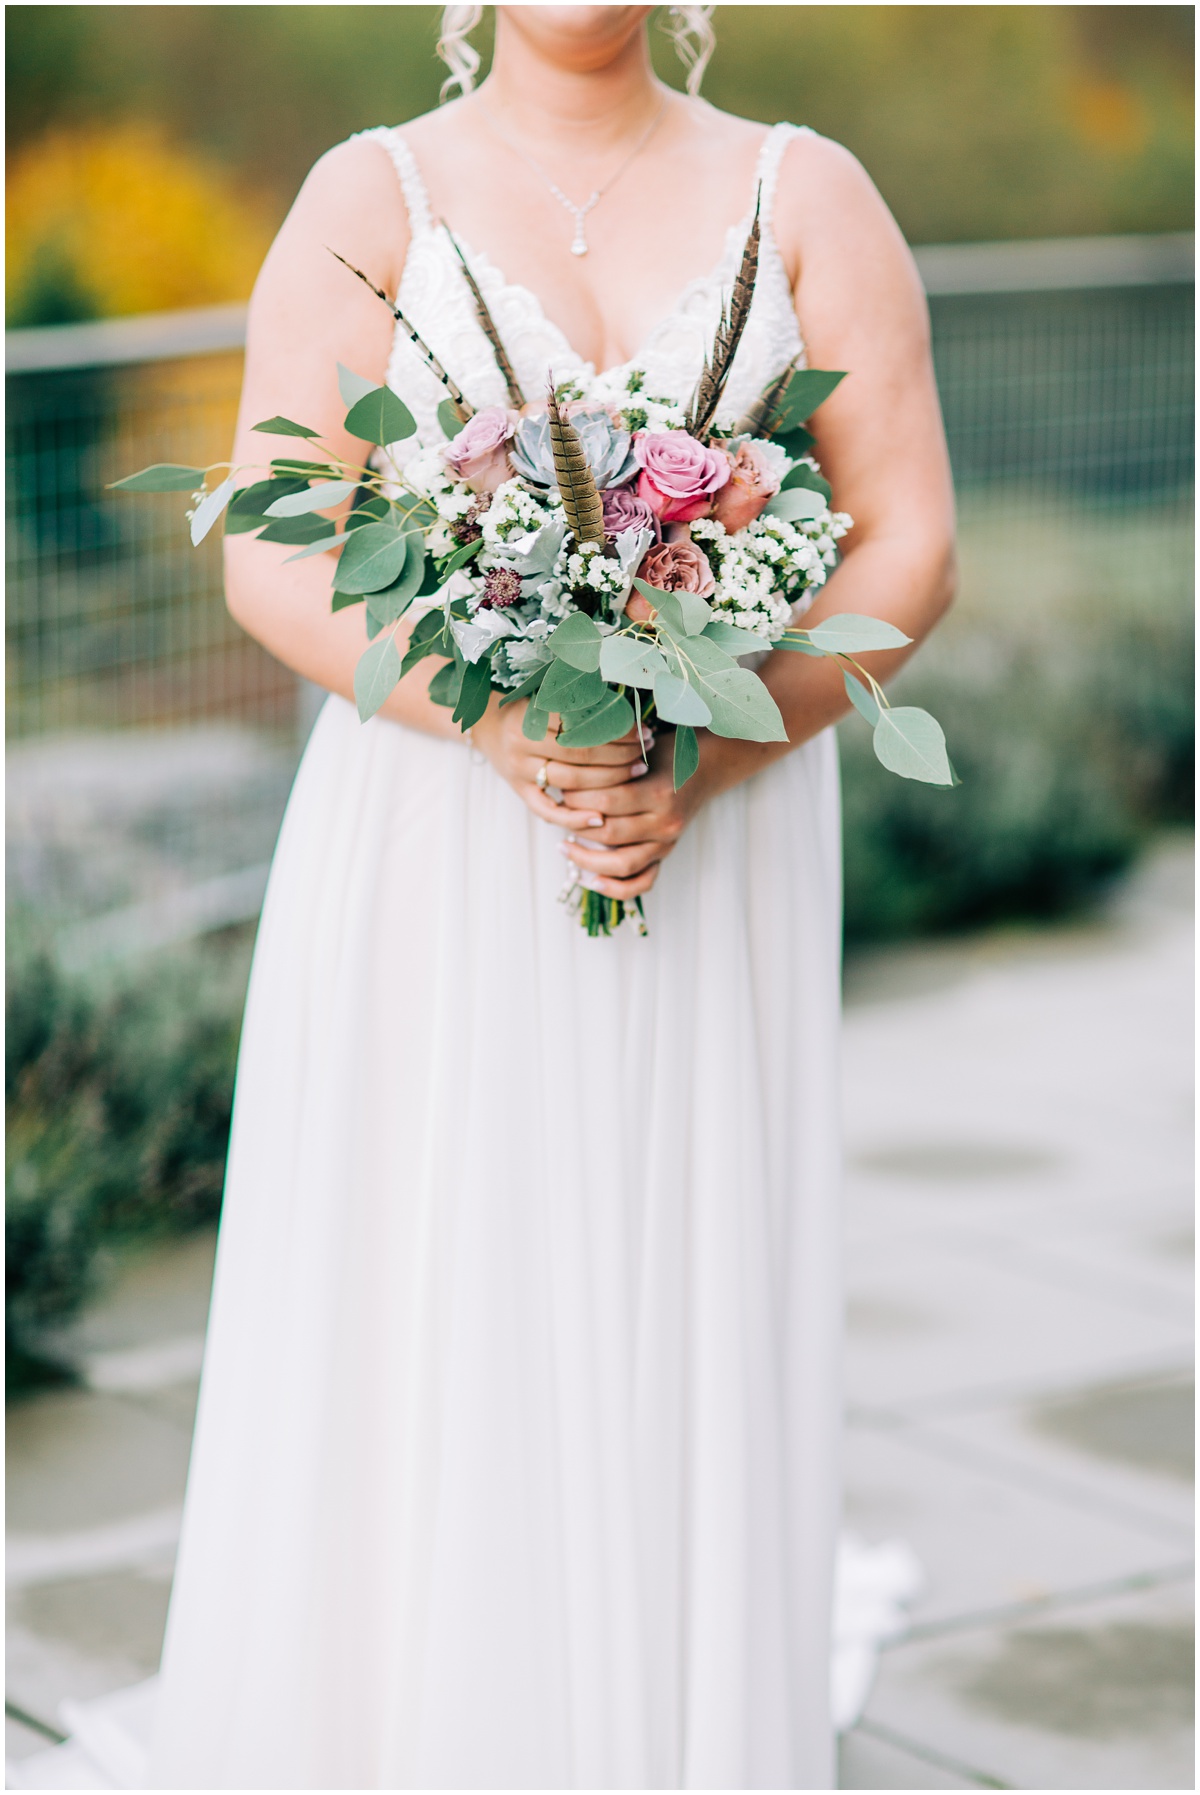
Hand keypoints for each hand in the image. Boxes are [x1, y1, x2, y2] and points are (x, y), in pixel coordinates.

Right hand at [471, 695, 654, 830]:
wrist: (488, 726)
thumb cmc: (529, 709)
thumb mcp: (548, 697)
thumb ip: (579, 702)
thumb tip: (627, 708)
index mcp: (531, 713)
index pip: (583, 722)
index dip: (617, 728)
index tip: (642, 730)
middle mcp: (522, 742)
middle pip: (581, 752)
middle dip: (620, 753)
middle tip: (645, 751)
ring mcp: (519, 770)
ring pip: (571, 781)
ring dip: (609, 779)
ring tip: (637, 771)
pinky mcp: (520, 791)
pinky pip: (548, 811)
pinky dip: (574, 817)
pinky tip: (599, 818)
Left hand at [556, 736, 708, 900]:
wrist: (703, 769)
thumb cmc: (664, 755)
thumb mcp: (640, 751)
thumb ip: (610, 766)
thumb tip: (566, 778)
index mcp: (658, 793)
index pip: (606, 803)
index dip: (577, 800)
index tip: (562, 791)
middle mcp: (665, 823)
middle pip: (609, 834)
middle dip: (576, 826)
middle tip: (558, 814)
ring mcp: (666, 844)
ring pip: (621, 865)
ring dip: (586, 860)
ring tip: (563, 847)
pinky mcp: (665, 856)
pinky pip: (642, 883)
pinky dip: (616, 889)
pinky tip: (591, 881)